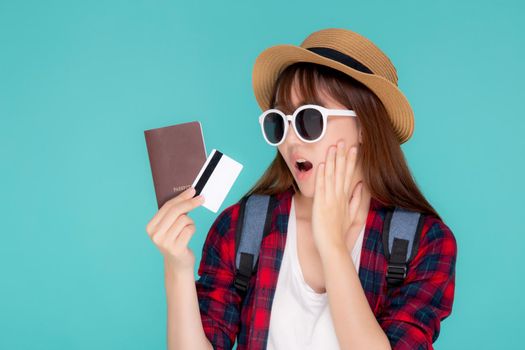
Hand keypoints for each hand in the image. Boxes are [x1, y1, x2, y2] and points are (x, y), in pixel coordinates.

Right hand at [145, 187, 204, 271]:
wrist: (178, 264)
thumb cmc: (175, 241)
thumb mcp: (170, 226)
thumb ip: (174, 212)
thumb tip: (189, 193)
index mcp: (151, 227)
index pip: (167, 206)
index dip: (181, 197)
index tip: (192, 191)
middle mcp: (155, 235)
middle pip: (176, 211)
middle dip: (190, 202)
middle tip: (202, 198)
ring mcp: (165, 243)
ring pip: (184, 220)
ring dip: (190, 222)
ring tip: (187, 230)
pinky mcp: (176, 248)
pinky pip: (189, 229)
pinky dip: (192, 230)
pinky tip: (188, 237)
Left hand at [311, 140, 362, 255]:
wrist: (333, 246)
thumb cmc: (340, 232)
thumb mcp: (352, 215)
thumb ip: (356, 200)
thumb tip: (360, 185)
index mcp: (345, 197)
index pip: (349, 174)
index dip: (351, 160)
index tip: (354, 147)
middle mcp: (339, 196)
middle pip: (342, 172)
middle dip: (343, 155)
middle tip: (344, 140)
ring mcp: (330, 200)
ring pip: (332, 176)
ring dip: (333, 160)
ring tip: (334, 146)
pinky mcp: (321, 205)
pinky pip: (322, 187)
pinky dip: (322, 175)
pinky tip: (323, 164)